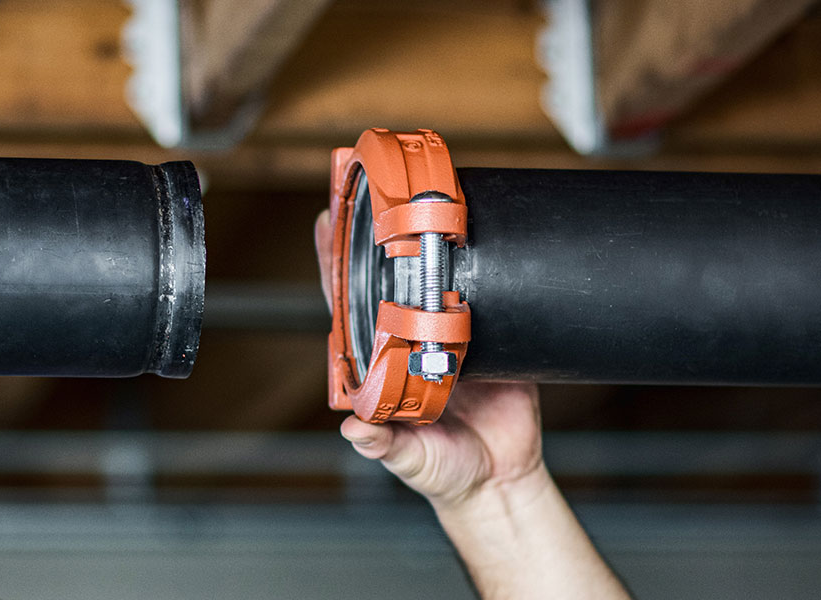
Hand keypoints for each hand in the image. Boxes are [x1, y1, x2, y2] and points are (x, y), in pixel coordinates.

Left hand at [314, 210, 543, 511]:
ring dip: (428, 249)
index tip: (325, 228)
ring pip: (435, 285)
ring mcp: (452, 339)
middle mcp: (414, 345)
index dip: (337, 272)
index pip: (352, 311)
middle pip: (389, 286)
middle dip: (375, 243)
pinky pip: (490, 302)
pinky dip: (486, 272)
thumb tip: (353, 429)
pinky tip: (474, 241)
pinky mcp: (496, 342)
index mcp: (385, 368)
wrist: (503, 481)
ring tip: (419, 207)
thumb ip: (384, 445)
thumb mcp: (410, 459)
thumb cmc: (445, 470)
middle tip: (367, 198)